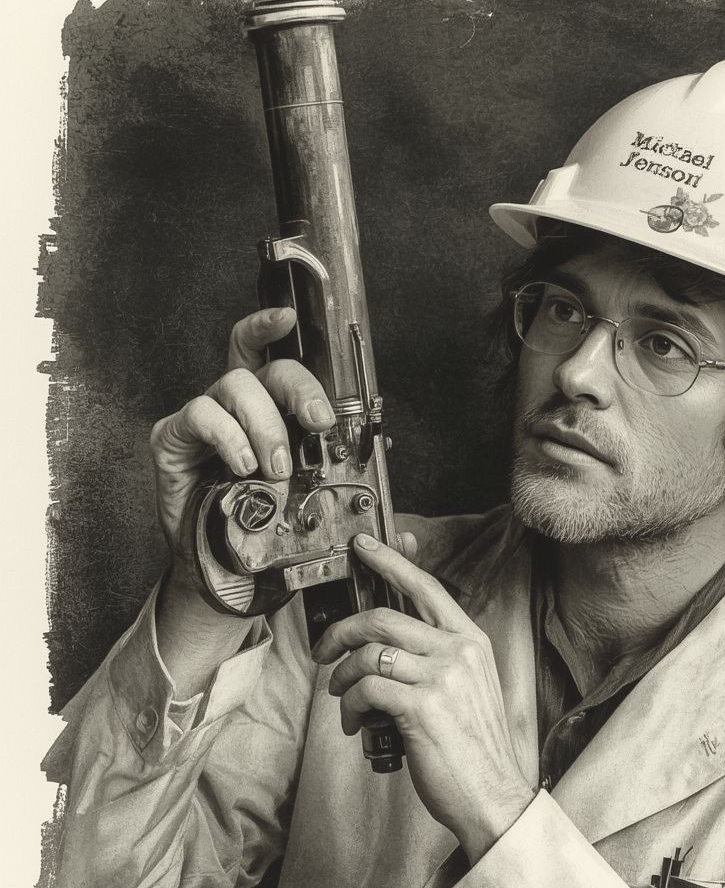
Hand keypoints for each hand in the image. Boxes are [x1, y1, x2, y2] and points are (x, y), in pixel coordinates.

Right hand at [149, 307, 334, 563]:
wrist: (223, 571)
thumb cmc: (266, 527)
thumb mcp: (313, 499)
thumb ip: (345, 477)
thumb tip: (389, 462)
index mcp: (266, 407)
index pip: (268, 354)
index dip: (272, 326)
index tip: (290, 316)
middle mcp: (233, 404)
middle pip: (264, 367)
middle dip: (299, 388)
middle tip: (319, 423)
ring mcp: (201, 418)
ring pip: (235, 386)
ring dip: (266, 425)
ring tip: (276, 468)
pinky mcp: (171, 439)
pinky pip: (201, 416)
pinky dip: (230, 438)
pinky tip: (243, 466)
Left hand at [313, 534, 535, 864]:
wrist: (493, 795)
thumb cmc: (472, 745)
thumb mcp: (467, 686)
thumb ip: (436, 656)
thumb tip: (384, 641)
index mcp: (471, 640)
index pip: (426, 587)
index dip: (391, 561)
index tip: (363, 546)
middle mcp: (459, 650)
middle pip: (383, 618)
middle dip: (342, 631)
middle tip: (324, 652)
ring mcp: (442, 676)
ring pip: (368, 653)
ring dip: (342, 675)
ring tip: (341, 698)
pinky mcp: (421, 707)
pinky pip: (365, 688)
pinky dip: (349, 705)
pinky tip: (355, 723)